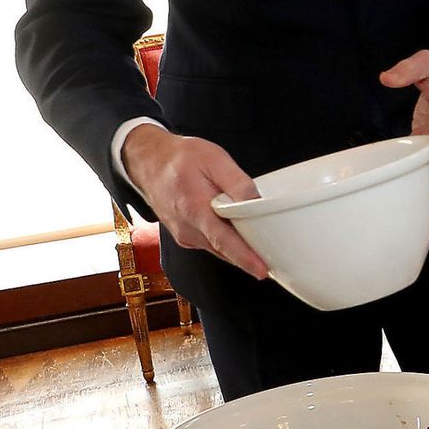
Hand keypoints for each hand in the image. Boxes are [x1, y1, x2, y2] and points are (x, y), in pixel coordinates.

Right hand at [122, 125, 267, 279]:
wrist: (149, 162)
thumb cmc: (181, 159)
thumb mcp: (214, 159)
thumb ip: (237, 182)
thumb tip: (256, 201)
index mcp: (195, 210)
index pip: (224, 241)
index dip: (245, 258)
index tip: (262, 270)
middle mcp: (187, 229)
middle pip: (225, 250)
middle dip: (250, 257)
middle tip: (278, 258)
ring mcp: (185, 235)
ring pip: (219, 249)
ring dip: (239, 250)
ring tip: (265, 247)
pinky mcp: (185, 236)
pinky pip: (211, 244)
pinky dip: (227, 243)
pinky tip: (240, 234)